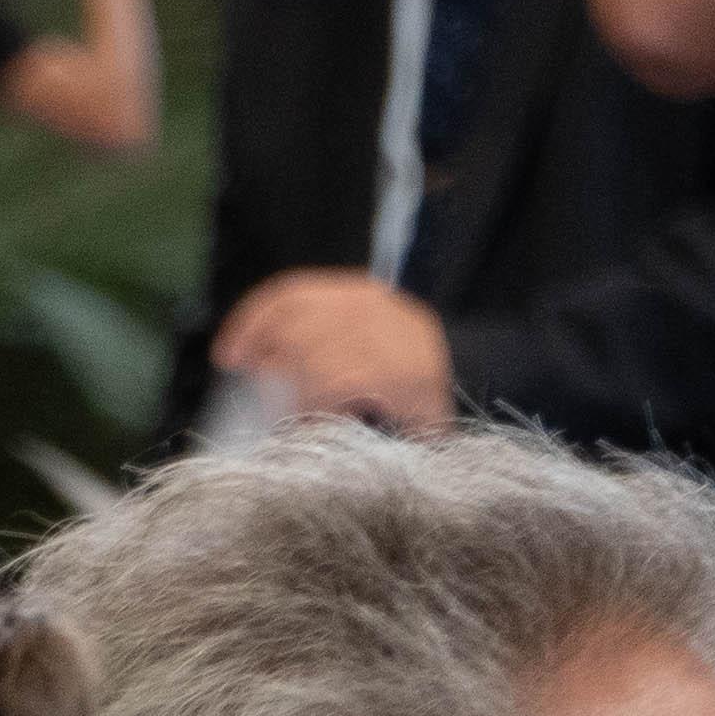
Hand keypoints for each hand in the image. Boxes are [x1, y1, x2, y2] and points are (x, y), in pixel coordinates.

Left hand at [211, 269, 461, 429]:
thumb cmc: (415, 378)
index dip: (251, 323)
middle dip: (265, 358)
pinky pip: (334, 387)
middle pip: (293, 324)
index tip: (228, 354)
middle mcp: (371, 305)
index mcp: (360, 293)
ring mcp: (386, 336)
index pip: (291, 294)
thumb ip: (322, 340)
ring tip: (292, 412)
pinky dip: (317, 409)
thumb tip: (260, 357)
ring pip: (308, 360)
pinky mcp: (397, 372)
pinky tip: (316, 422)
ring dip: (293, 392)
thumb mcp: (367, 344)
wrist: (486, 377)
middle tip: (253, 386)